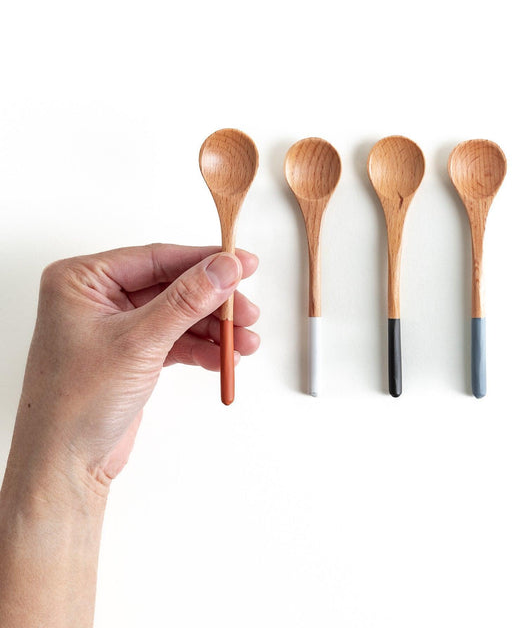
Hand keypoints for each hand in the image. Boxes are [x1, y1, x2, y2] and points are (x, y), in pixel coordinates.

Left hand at [9, 243, 259, 489]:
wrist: (65, 465)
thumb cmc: (75, 404)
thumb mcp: (139, 342)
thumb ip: (187, 300)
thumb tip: (224, 267)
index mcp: (82, 280)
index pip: (156, 258)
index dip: (204, 260)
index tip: (242, 263)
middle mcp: (98, 298)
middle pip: (173, 286)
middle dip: (214, 303)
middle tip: (247, 311)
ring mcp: (117, 326)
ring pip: (179, 314)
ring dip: (214, 329)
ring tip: (244, 343)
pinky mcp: (133, 352)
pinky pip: (176, 339)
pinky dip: (202, 349)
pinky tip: (222, 359)